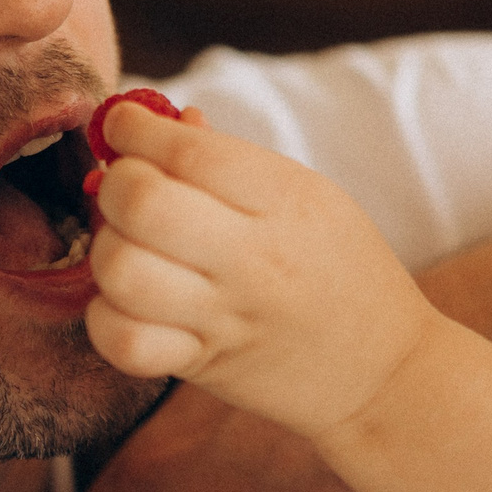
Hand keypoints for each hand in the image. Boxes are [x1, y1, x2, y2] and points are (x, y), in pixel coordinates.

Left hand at [86, 108, 440, 437]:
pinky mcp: (203, 364)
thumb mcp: (308, 195)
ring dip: (107, 247)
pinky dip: (107, 316)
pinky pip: (123, 341)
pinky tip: (127, 299)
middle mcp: (253, 258)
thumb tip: (155, 121)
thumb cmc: (343, 267)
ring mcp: (225, 317)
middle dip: (116, 181)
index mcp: (287, 201)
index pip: (188, 150)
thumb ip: (229, 159)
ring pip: (121, 271)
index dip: (134, 126)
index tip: (124, 124)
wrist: (384, 369)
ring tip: (129, 244)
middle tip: (128, 185)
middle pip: (142, 204)